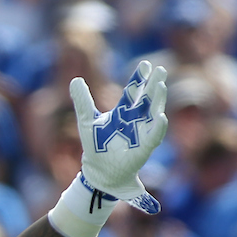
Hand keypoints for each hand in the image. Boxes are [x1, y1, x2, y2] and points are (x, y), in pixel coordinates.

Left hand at [70, 60, 167, 213]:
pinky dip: (157, 127)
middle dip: (153, 85)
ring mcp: (141, 133)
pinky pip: (153, 137)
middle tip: (160, 69)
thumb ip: (83, 100)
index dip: (140, 79)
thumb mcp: (86, 120)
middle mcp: (136, 120)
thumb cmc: (95, 145)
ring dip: (158, 100)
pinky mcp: (143, 148)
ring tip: (161, 85)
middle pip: (147, 99)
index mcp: (123, 112)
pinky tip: (160, 116)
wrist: (98, 172)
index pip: (133, 92)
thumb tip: (75, 79)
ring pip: (153, 113)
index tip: (146, 64)